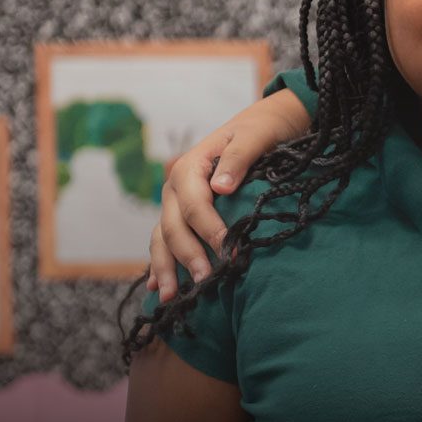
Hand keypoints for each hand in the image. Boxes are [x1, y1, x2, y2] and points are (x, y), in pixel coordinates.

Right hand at [146, 90, 310, 301]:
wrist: (264, 123)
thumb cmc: (262, 129)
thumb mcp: (255, 135)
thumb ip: (238, 158)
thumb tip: (221, 187)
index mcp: (191, 166)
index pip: (194, 204)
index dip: (210, 229)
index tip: (229, 249)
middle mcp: (176, 186)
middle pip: (174, 226)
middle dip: (187, 255)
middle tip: (206, 280)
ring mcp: (176, 202)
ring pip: (163, 238)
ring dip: (165, 268)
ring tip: (171, 297)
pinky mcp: (182, 214)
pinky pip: (165, 240)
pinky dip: (160, 263)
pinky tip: (157, 287)